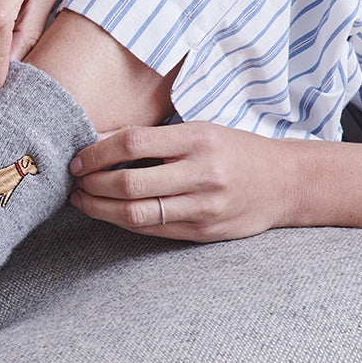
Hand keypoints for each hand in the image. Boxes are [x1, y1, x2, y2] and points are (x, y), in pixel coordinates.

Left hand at [68, 121, 293, 241]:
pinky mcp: (203, 232)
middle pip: (128, 183)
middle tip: (74, 181)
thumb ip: (152, 137)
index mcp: (198, 139)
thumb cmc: (233, 150)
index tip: (78, 158)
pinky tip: (107, 213)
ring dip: (99, 208)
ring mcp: (203, 207)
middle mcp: (202, 173)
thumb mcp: (199, 130)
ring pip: (136, 213)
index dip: (96, 152)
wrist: (287, 182)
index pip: (132, 142)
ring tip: (82, 200)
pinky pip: (151, 229)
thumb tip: (96, 141)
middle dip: (91, 184)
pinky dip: (122, 222)